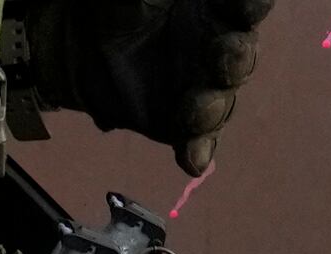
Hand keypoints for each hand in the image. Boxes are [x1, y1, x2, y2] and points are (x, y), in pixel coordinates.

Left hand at [19, 0, 276, 172]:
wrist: (79, 46)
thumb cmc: (121, 6)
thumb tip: (158, 1)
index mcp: (217, 8)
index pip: (245, 8)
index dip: (250, 7)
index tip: (250, 6)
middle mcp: (219, 47)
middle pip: (239, 57)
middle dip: (235, 57)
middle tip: (227, 52)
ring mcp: (204, 88)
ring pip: (220, 101)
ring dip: (213, 106)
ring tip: (198, 107)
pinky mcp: (182, 125)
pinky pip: (195, 141)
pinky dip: (196, 151)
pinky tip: (192, 160)